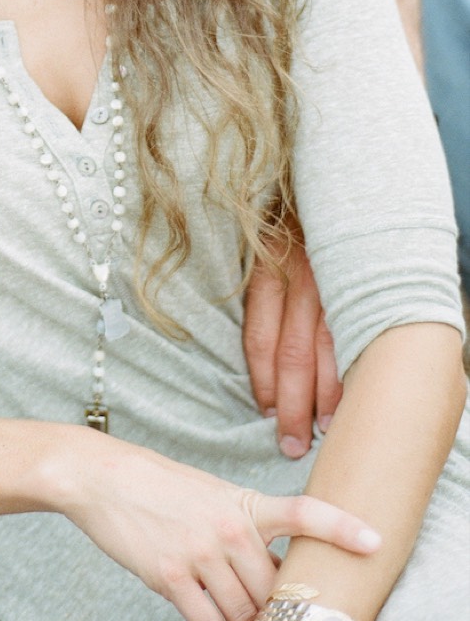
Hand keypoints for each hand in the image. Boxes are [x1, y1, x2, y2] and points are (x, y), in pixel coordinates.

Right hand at [61, 434, 378, 620]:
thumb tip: (274, 568)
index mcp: (243, 503)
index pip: (302, 512)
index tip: (373, 542)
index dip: (340, 528)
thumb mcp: (210, 492)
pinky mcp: (171, 577)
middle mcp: (228, 529)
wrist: (101, 476)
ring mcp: (200, 554)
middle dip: (281, 612)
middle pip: (274, 589)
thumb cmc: (157, 483)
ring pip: (245, 613)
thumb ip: (245, 525)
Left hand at [243, 240, 340, 457]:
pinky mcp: (360, 284)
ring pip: (329, 351)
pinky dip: (353, 370)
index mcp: (268, 270)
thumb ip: (263, 293)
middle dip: (292, 405)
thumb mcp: (264, 247)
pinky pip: (356, 335)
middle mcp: (301, 278)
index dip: (262, 381)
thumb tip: (262, 353)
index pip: (260, 337)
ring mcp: (335, 282)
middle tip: (292, 443)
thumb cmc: (289, 221)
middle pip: (293, 354)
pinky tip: (351, 398)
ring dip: (326, 397)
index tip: (266, 413)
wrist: (328, 177)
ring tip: (323, 431)